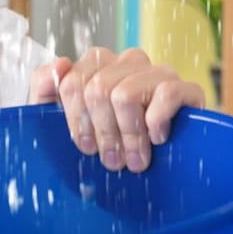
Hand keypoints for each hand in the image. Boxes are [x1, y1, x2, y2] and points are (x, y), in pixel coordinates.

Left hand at [29, 47, 206, 172]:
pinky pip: (167, 94)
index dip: (76, 121)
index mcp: (97, 66)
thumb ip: (45, 90)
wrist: (164, 170)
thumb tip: (59, 65)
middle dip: (103, 133)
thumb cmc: (108, 144)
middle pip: (97, 90)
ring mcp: (159, 73)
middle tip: (112, 160)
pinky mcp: (188, 88)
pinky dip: (157, 123)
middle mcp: (128, 63)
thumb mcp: (62, 123)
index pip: (72, 82)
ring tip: (135, 159)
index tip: (85, 147)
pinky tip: (159, 139)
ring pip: (126, 95)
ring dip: (129, 136)